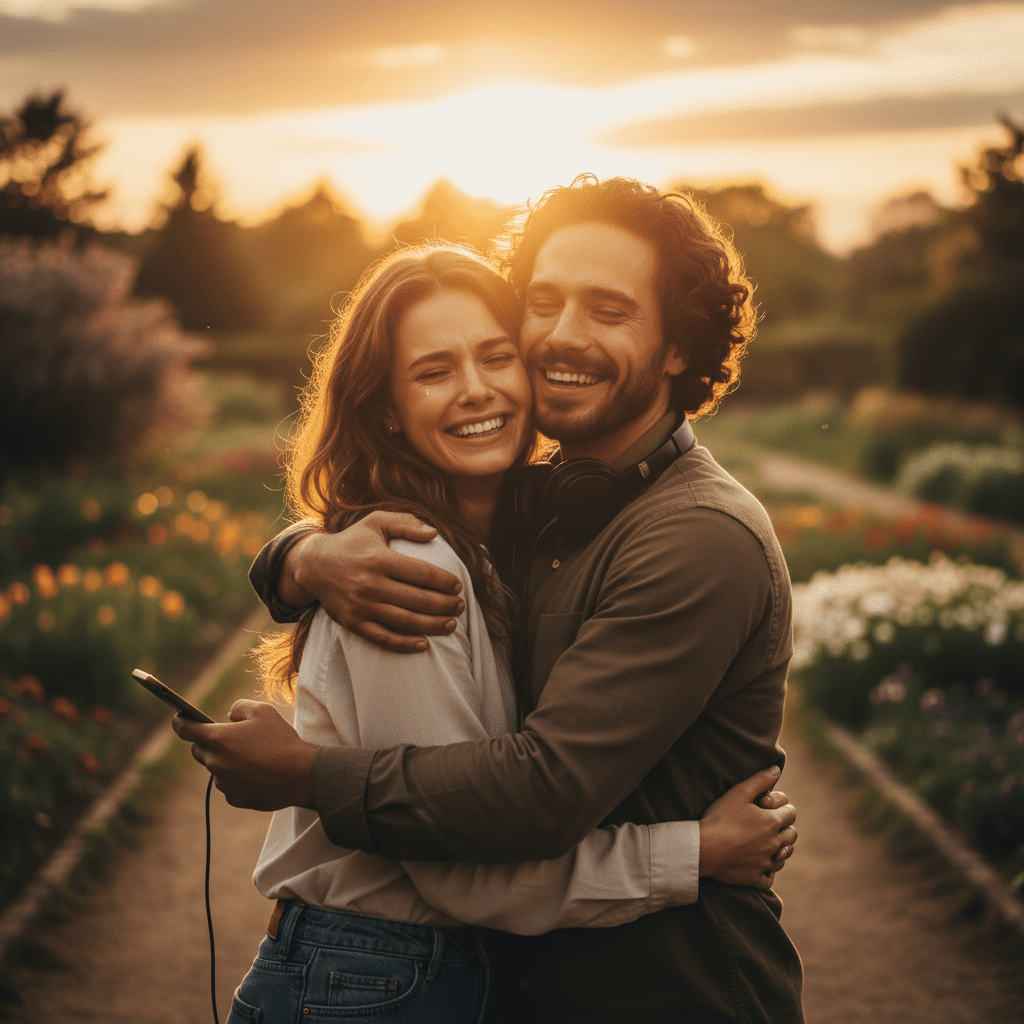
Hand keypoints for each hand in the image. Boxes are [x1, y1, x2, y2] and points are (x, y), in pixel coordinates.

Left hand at [171, 700, 318, 810]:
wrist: (299, 775)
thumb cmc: (281, 740)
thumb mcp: (263, 711)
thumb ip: (240, 707)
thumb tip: (229, 716)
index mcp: (218, 738)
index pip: (186, 729)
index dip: (180, 722)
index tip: (179, 719)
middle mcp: (215, 761)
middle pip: (198, 750)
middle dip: (207, 742)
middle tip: (228, 738)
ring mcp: (223, 782)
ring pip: (216, 768)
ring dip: (226, 761)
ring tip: (253, 756)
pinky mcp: (234, 798)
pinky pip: (229, 785)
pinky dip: (237, 778)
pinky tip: (258, 773)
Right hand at [287, 512, 466, 652]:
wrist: (313, 564)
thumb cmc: (352, 541)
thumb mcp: (376, 522)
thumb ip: (406, 523)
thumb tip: (435, 533)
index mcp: (379, 558)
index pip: (422, 573)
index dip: (444, 582)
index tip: (458, 586)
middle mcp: (370, 583)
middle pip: (418, 599)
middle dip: (445, 605)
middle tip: (460, 606)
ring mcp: (360, 605)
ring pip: (405, 621)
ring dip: (433, 625)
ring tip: (451, 625)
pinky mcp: (352, 622)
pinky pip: (382, 638)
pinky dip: (404, 643)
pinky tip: (424, 644)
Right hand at [698, 766, 797, 889]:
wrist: (703, 849)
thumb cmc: (720, 818)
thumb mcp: (739, 792)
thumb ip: (760, 779)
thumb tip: (776, 769)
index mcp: (772, 822)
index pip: (790, 812)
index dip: (782, 806)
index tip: (770, 805)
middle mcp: (774, 844)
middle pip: (792, 835)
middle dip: (785, 827)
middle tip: (770, 823)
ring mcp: (765, 863)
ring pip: (783, 857)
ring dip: (780, 849)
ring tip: (767, 842)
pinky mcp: (755, 878)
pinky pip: (769, 878)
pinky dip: (767, 872)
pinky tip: (759, 865)